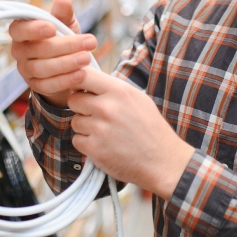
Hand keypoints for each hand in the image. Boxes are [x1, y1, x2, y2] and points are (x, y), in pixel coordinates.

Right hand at [8, 0, 97, 107]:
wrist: (64, 66)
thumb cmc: (61, 39)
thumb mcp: (65, 24)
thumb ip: (63, 13)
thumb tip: (63, 1)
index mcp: (22, 31)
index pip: (19, 29)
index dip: (33, 29)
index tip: (52, 28)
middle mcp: (19, 51)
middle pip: (37, 50)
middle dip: (65, 46)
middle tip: (88, 42)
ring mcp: (26, 70)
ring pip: (42, 68)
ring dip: (66, 63)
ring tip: (86, 58)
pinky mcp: (35, 86)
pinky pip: (48, 85)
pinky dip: (66, 80)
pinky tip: (81, 74)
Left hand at [68, 69, 194, 199]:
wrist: (162, 161)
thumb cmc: (151, 129)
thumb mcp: (138, 99)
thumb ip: (112, 89)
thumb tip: (89, 80)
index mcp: (119, 91)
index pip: (83, 75)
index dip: (77, 81)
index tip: (82, 90)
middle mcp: (107, 107)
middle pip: (74, 99)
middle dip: (81, 107)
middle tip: (97, 116)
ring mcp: (99, 128)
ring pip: (75, 121)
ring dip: (85, 127)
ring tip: (105, 133)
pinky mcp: (94, 148)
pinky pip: (77, 140)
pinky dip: (87, 144)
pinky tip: (104, 146)